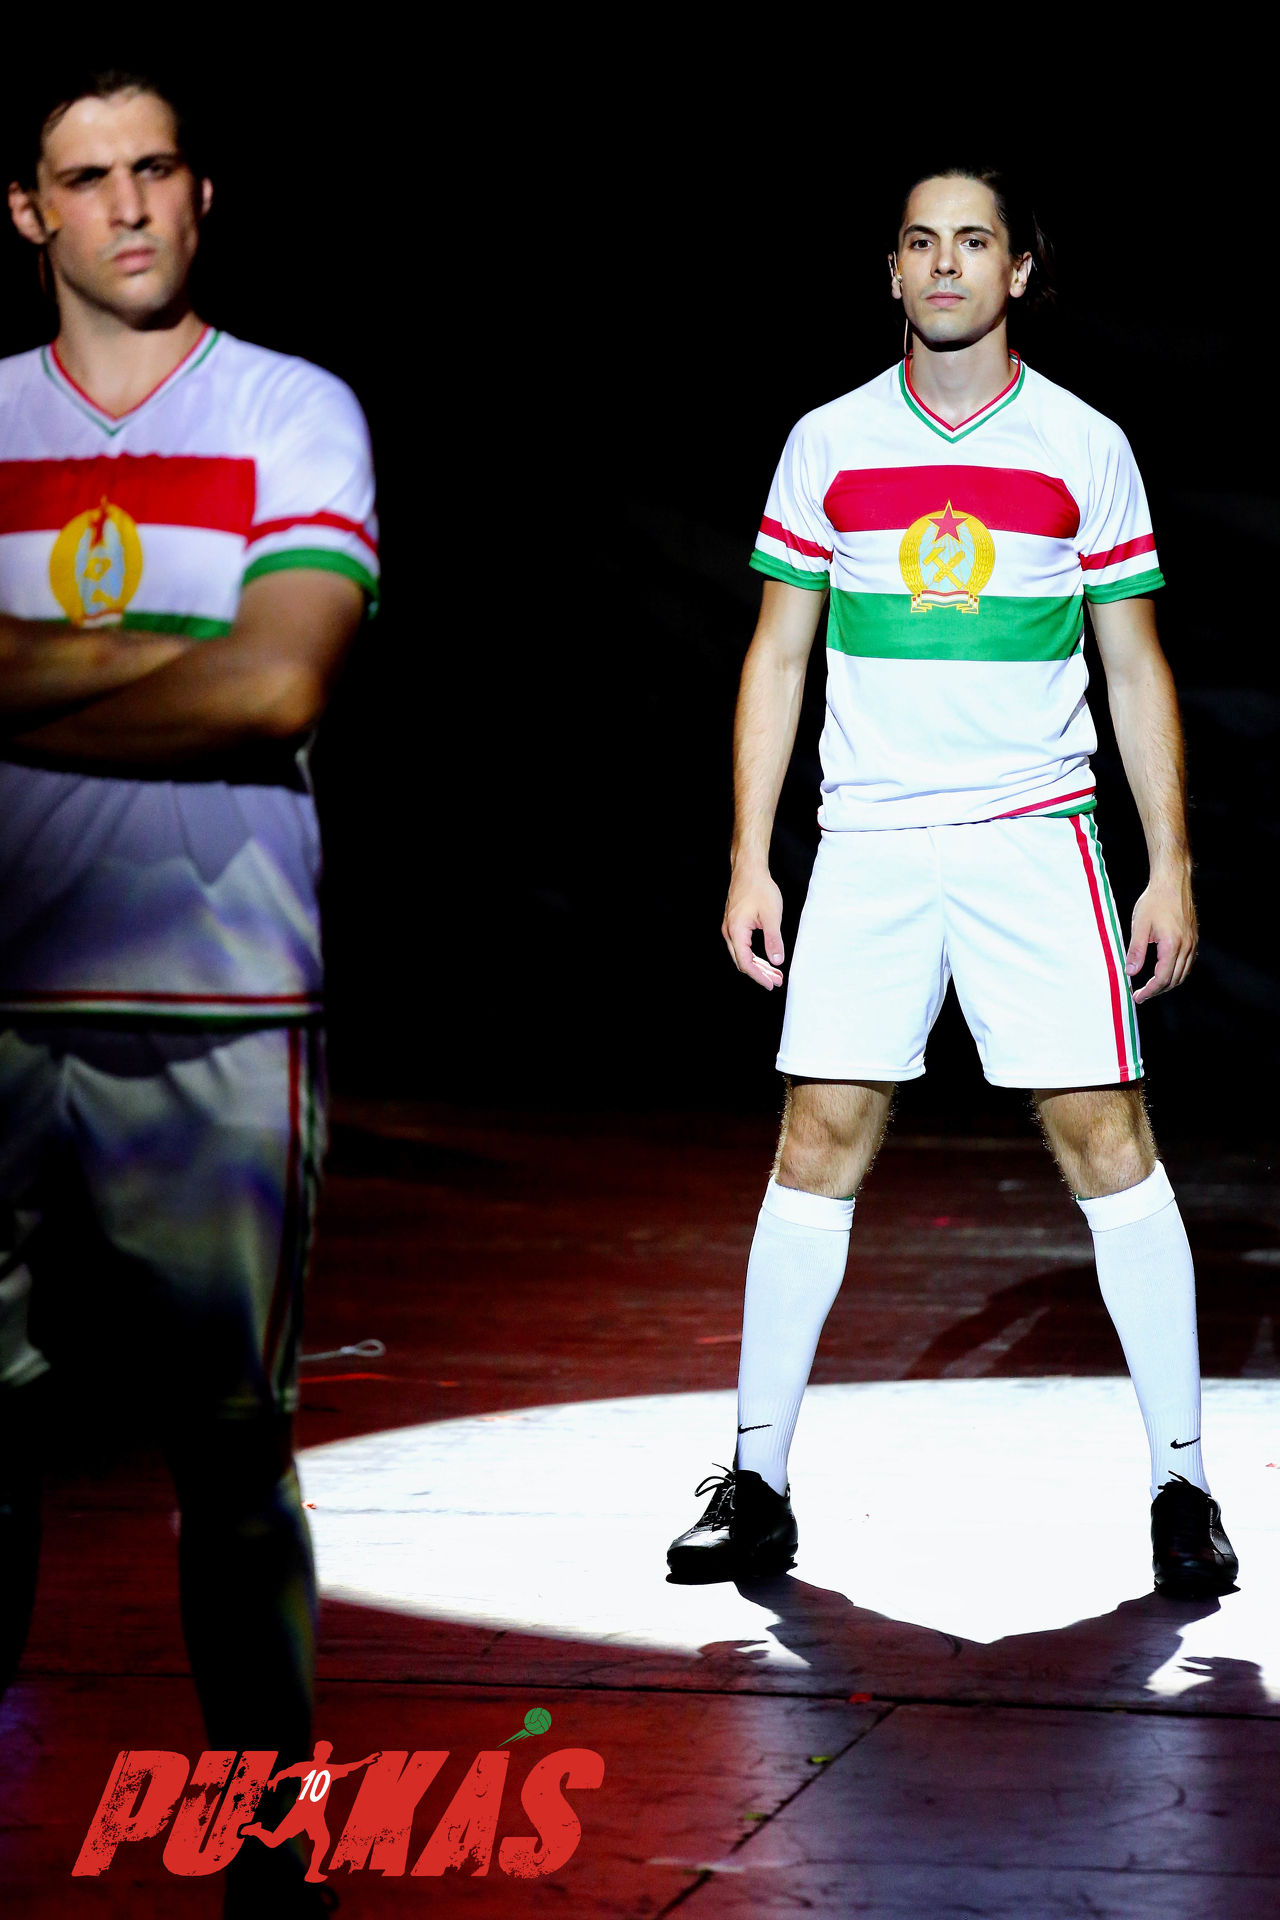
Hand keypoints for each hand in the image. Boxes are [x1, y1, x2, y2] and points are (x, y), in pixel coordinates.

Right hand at [722, 865, 784, 989]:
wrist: (749, 870)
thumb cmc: (760, 888)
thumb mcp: (772, 916)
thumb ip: (774, 940)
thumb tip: (777, 961)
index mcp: (736, 931)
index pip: (745, 963)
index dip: (758, 976)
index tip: (771, 985)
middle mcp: (729, 932)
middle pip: (742, 962)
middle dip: (760, 974)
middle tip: (777, 981)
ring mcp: (730, 928)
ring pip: (742, 954)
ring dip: (758, 965)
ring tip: (775, 973)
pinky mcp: (734, 924)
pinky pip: (742, 946)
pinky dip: (754, 955)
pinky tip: (767, 959)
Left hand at [1126, 867, 1196, 1003]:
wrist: (1172, 882)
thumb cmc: (1155, 901)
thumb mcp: (1139, 926)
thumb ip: (1135, 951)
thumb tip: (1130, 972)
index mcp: (1172, 945)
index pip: (1162, 978)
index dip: (1149, 991)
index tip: (1138, 996)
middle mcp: (1186, 946)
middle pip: (1174, 980)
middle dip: (1158, 990)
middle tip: (1142, 994)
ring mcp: (1192, 942)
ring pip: (1183, 973)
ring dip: (1168, 983)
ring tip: (1152, 986)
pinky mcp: (1193, 938)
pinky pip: (1188, 963)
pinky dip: (1177, 972)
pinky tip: (1165, 970)